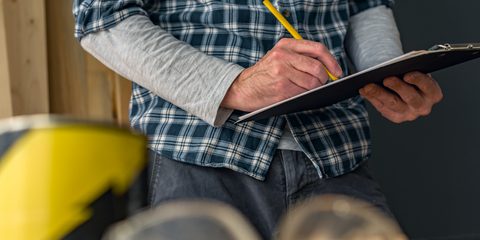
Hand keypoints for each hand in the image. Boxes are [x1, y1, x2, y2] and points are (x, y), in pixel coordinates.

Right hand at [221, 38, 341, 111]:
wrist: (242, 88)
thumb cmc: (264, 74)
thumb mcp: (279, 57)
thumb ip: (300, 57)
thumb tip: (327, 67)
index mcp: (285, 45)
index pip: (317, 49)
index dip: (331, 61)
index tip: (337, 71)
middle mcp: (283, 56)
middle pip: (317, 67)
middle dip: (324, 78)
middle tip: (323, 84)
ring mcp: (282, 73)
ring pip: (312, 82)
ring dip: (315, 89)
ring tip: (309, 90)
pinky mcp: (281, 89)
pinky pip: (303, 93)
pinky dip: (306, 96)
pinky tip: (300, 95)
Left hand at [359, 71, 442, 122]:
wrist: (404, 86)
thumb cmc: (411, 74)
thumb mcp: (416, 68)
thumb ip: (414, 64)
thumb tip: (402, 61)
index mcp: (433, 93)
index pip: (428, 86)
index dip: (418, 80)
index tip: (407, 74)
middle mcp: (423, 106)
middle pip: (410, 98)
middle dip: (398, 87)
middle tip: (386, 79)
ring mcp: (409, 114)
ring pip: (393, 104)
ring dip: (379, 94)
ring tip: (368, 85)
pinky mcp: (396, 117)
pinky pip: (382, 108)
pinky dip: (372, 98)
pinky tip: (363, 90)